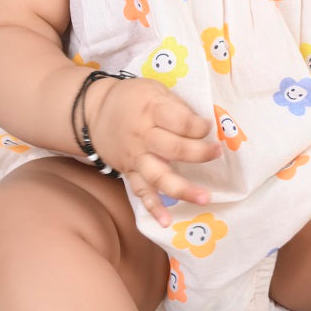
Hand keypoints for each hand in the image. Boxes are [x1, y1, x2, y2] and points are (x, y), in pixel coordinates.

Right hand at [89, 77, 221, 226]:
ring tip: (204, 198)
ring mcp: (135, 157)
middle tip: (217, 153)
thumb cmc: (132, 98)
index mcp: (151, 111)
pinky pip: (141, 191)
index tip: (210, 127)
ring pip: (159, 176)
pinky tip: (166, 221)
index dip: (198, 126)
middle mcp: (143, 136)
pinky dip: (153, 207)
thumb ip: (177, 106)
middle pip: (173, 149)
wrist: (93, 111)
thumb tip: (204, 124)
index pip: (180, 122)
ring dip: (182, 189)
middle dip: (198, 153)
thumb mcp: (154, 90)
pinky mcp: (129, 172)